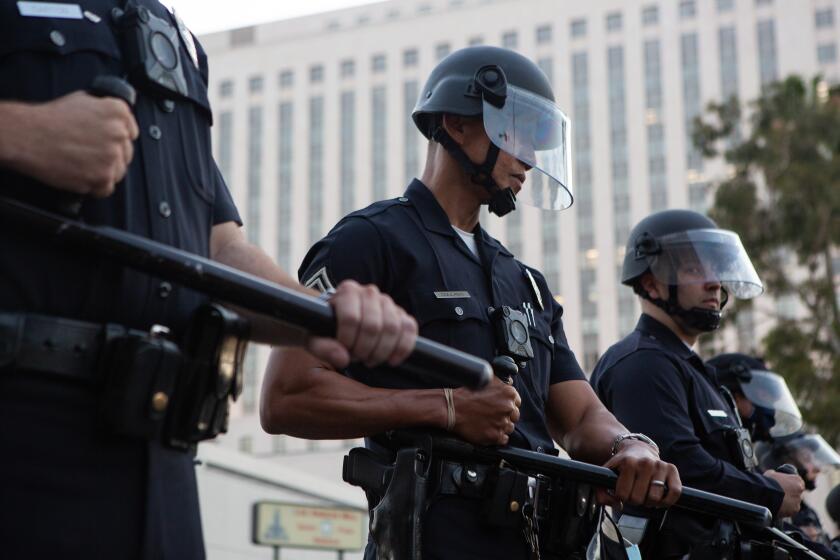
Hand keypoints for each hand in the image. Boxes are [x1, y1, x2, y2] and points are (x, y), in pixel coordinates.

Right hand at [7, 91, 137, 196]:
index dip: (117, 139)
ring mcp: (112, 156)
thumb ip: (105, 111)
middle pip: (126, 153)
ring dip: (104, 172)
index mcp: (118, 112)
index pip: (131, 132)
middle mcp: (119, 134)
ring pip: (119, 172)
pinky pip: (107, 188)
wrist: (29, 135)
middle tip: (89, 154)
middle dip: (110, 156)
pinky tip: (81, 175)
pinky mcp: (102, 177)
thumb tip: (116, 121)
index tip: (107, 142)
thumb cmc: (50, 119)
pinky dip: (95, 186)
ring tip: (83, 164)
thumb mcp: (84, 100)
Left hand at [306, 279, 417, 368]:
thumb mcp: (314, 338)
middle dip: (365, 349)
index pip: (351, 318)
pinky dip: (403, 348)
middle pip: (373, 326)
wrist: (339, 325)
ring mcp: (388, 302)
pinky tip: (392, 360)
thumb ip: (322, 347)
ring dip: (382, 351)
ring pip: (393, 328)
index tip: (343, 350)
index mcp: (347, 291)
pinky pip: (410, 329)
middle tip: (357, 358)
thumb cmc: (325, 330)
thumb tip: (342, 359)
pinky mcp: (402, 314)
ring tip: (369, 359)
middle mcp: (369, 292)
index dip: (347, 340)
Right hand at [450, 377, 520, 445]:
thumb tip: (511, 383)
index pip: (517, 402)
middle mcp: (508, 408)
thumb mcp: (486, 379)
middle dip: (505, 416)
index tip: (499, 407)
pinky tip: (487, 430)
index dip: (508, 405)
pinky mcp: (495, 436)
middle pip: (514, 416)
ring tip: (488, 422)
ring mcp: (502, 423)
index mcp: (509, 393)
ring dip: (500, 426)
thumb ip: (501, 382)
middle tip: (492, 415)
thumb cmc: (467, 393)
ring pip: (509, 428)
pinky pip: (503, 439)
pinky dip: (496, 436)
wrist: (452, 408)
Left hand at [597, 440, 681, 509]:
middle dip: (634, 500)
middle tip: (634, 493)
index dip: (620, 498)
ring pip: (655, 498)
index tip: (622, 492)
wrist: (638, 448)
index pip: (622, 495)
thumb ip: (601, 492)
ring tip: (645, 495)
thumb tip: (616, 506)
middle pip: (638, 499)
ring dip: (649, 502)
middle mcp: (645, 463)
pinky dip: (667, 501)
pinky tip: (660, 499)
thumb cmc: (622, 465)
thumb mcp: (606, 473)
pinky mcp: (672, 469)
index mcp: (628, 463)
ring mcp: (660, 465)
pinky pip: (675, 492)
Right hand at [765, 470, 804, 517]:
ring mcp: (798, 500)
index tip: (784, 486)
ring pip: (794, 502)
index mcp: (797, 479)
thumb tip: (774, 474)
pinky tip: (778, 506)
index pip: (797, 482)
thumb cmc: (767, 481)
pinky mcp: (794, 510)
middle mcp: (800, 490)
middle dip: (790, 494)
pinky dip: (785, 509)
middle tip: (780, 494)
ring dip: (787, 502)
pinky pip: (791, 510)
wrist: (764, 492)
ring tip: (776, 501)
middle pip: (796, 492)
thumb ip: (777, 475)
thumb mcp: (772, 473)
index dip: (790, 484)